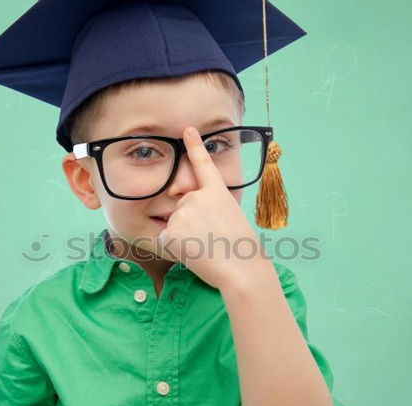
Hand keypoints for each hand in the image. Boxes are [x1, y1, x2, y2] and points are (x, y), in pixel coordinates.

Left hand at [157, 126, 270, 290]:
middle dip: (190, 225)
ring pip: (174, 226)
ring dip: (185, 239)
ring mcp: (182, 213)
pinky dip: (178, 251)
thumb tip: (192, 218)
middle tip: (211, 240)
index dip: (195, 146)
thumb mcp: (232, 218)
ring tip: (206, 248)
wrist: (241, 269)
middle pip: (182, 209)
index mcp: (217, 192)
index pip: (203, 164)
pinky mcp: (171, 232)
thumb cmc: (243, 250)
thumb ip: (211, 209)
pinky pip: (168, 242)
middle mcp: (196, 197)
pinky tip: (195, 255)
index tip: (188, 130)